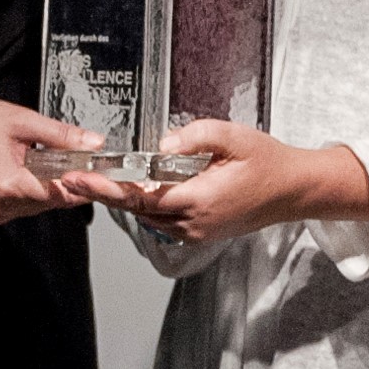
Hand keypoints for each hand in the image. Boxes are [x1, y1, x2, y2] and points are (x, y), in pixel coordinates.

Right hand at [0, 98, 101, 224]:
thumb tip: (92, 142)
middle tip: (72, 159)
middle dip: (65, 181)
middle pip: (52, 202)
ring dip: (49, 185)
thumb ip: (61, 135)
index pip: (60, 195)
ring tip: (44, 160)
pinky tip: (28, 169)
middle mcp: (2, 205)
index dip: (80, 183)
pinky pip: (25, 204)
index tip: (93, 172)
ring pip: (40, 205)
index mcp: (9, 185)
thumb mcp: (22, 121)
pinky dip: (33, 188)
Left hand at [57, 118, 368, 245]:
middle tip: (74, 177)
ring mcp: (196, 232)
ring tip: (95, 181)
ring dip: (124, 200)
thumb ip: (195, 136)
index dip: (106, 189)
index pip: (141, 197)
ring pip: (147, 216)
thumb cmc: (267, 162)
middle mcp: (192, 223)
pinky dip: (145, 205)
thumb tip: (161, 143)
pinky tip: (134, 189)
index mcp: (198, 200)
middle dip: (105, 193)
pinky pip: (162, 220)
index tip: (80, 180)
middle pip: (137, 209)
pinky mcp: (199, 233)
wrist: (293, 190)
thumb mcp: (234, 136)